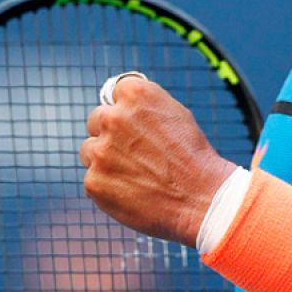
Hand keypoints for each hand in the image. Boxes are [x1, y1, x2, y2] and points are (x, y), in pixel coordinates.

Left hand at [79, 74, 237, 244]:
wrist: (201, 199)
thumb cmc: (192, 157)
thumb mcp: (174, 114)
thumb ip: (142, 107)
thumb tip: (118, 105)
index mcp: (135, 94)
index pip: (115, 92)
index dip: (126, 110)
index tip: (136, 125)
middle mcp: (113, 117)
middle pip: (96, 120)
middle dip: (110, 134)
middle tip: (135, 154)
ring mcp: (100, 151)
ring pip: (90, 150)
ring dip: (105, 160)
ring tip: (137, 176)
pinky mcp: (94, 181)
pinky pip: (93, 179)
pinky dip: (108, 186)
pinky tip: (132, 192)